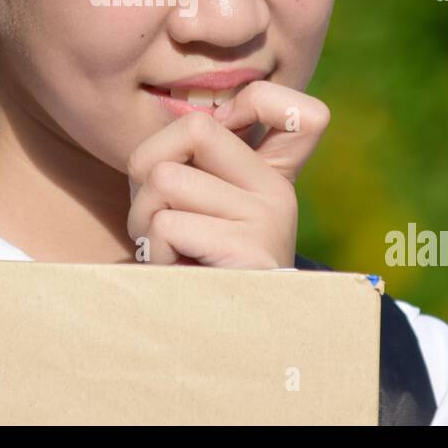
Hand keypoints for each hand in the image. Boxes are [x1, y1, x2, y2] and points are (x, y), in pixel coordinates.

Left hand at [125, 81, 329, 268]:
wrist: (215, 345)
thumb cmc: (189, 266)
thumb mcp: (199, 207)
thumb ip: (196, 162)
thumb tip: (181, 118)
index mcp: (273, 176)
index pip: (304, 110)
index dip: (253, 102)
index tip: (213, 136)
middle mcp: (279, 192)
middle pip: (193, 128)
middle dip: (149, 167)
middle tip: (159, 212)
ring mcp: (269, 220)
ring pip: (165, 179)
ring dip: (143, 218)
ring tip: (166, 249)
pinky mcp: (249, 252)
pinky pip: (167, 225)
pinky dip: (153, 252)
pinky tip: (177, 272)